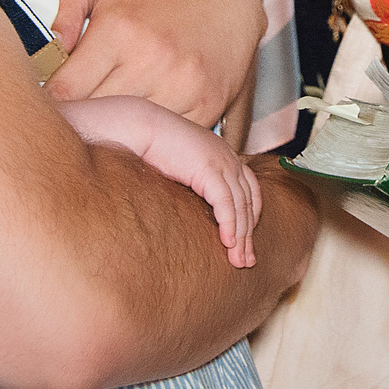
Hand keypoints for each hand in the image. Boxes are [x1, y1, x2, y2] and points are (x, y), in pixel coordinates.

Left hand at [49, 0, 259, 126]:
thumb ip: (66, 10)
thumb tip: (44, 53)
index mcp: (119, 29)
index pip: (66, 90)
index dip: (52, 102)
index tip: (50, 105)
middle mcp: (152, 59)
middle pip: (96, 114)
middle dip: (82, 118)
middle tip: (74, 118)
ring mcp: (183, 84)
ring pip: (132, 132)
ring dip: (118, 131)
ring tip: (110, 122)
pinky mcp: (208, 103)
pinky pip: (168, 138)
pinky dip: (155, 136)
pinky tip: (146, 125)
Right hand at [56, 95, 263, 265]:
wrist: (139, 127)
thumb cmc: (153, 148)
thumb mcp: (182, 168)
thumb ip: (193, 183)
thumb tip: (191, 209)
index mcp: (224, 156)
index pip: (249, 190)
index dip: (250, 217)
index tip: (245, 241)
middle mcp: (229, 158)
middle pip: (249, 202)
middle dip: (248, 234)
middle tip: (246, 261)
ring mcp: (222, 162)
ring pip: (240, 206)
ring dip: (241, 236)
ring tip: (238, 260)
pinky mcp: (209, 169)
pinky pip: (225, 204)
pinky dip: (229, 226)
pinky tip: (227, 243)